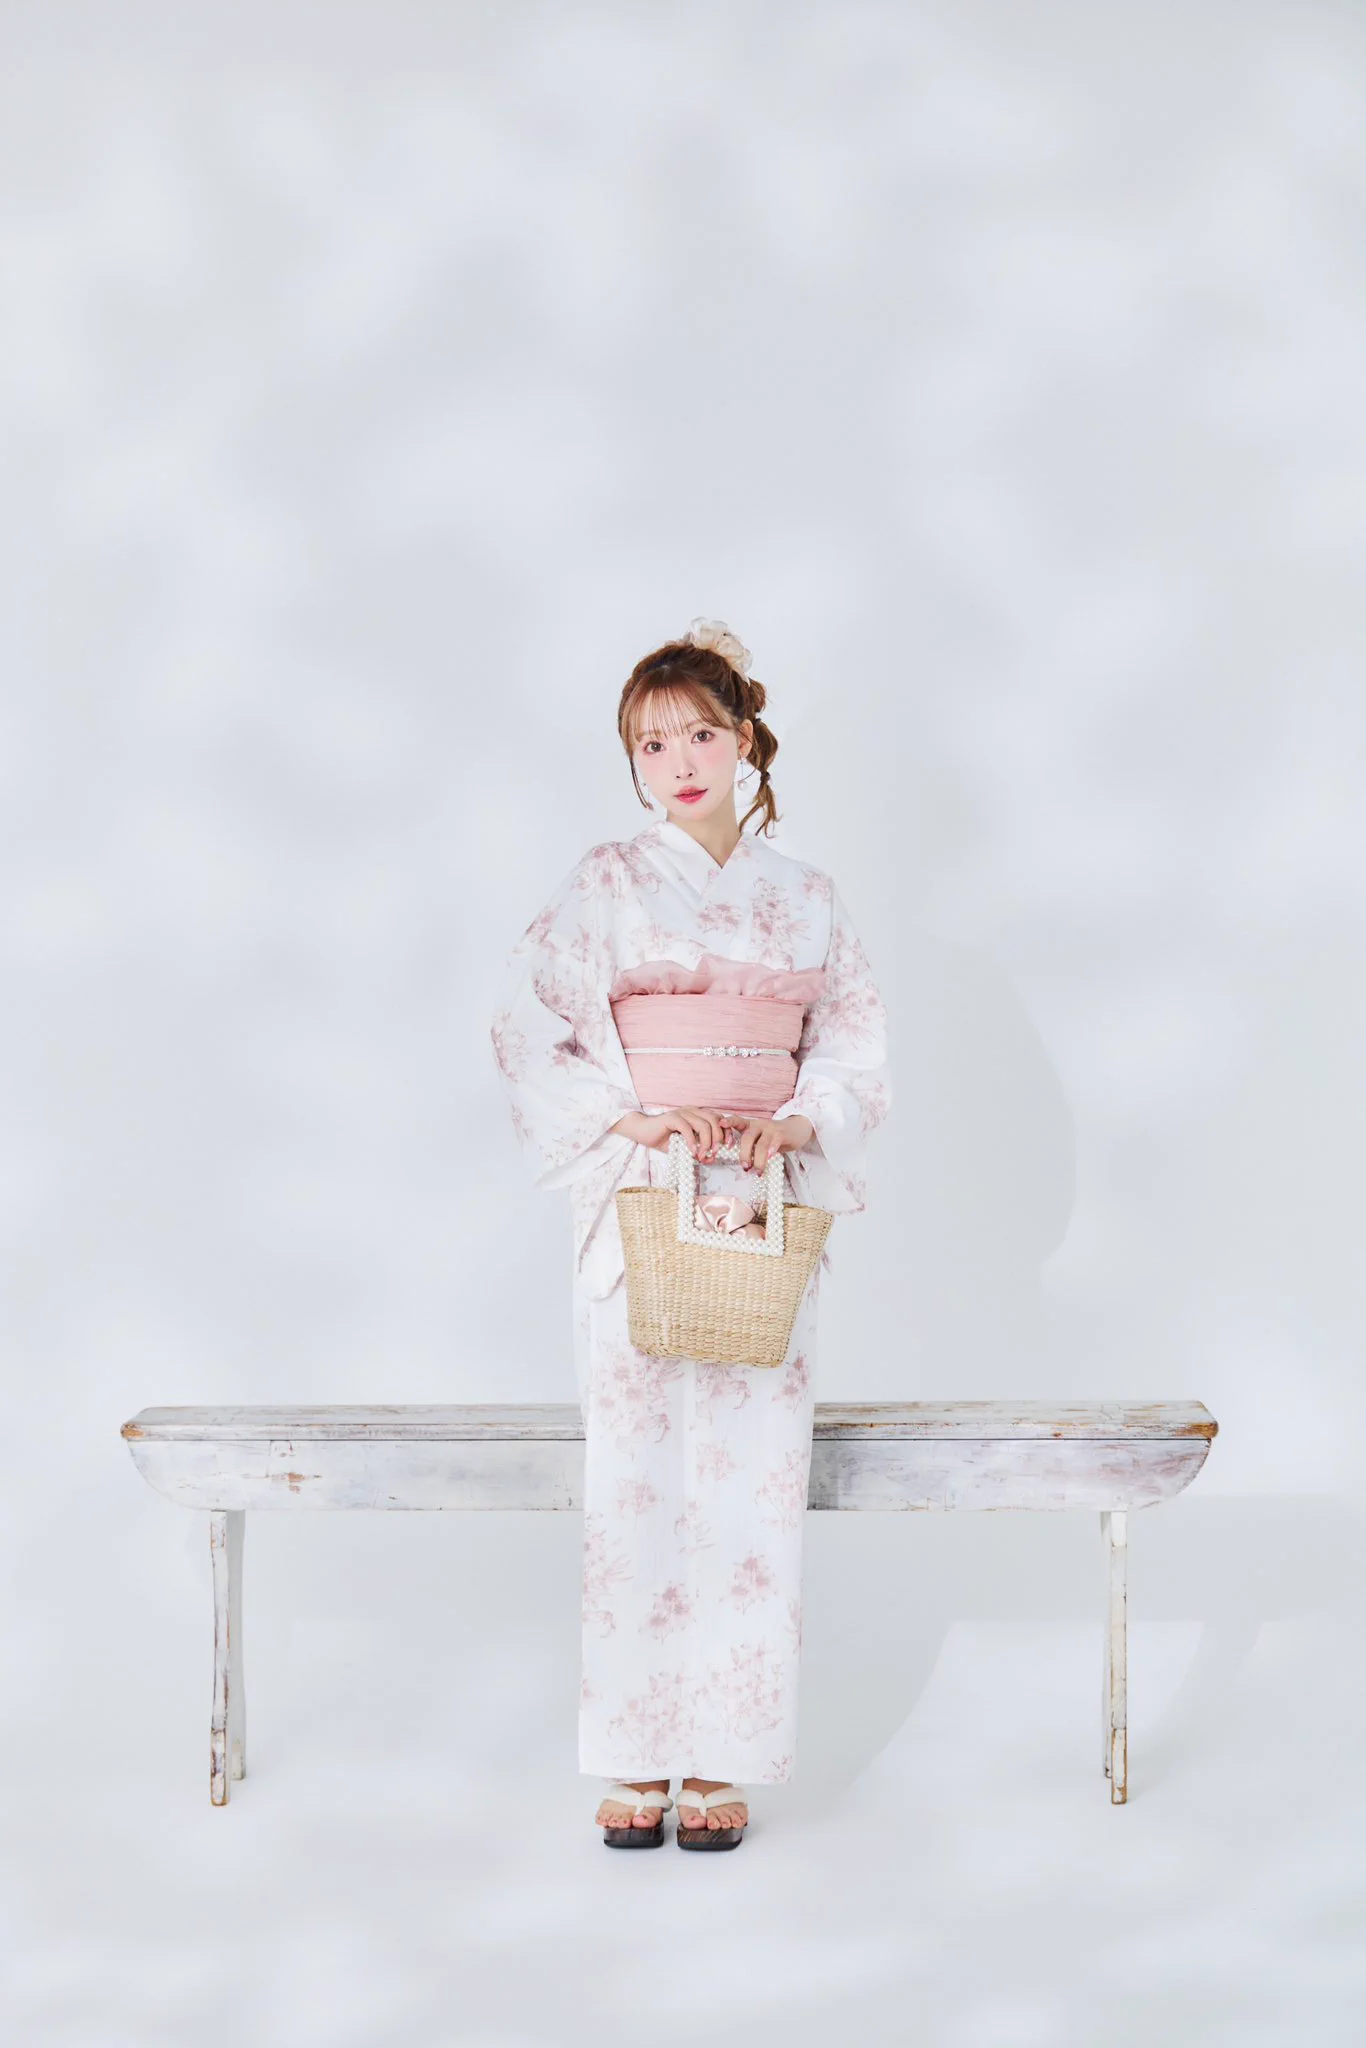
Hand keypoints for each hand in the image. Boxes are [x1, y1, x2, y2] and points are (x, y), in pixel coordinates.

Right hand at [609, 1107, 749, 1160]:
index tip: (729, 1147)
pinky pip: (687, 1128)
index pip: (720, 1119)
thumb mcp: (685, 1147)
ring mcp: (682, 1113)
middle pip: (715, 1120)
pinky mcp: (672, 1117)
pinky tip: (692, 1152)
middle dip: (718, 1138)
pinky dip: (692, 1141)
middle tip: (714, 1153)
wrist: (643, 1132)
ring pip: (703, 1125)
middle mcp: (692, 1111)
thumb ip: (699, 1151)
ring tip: (702, 1155)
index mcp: (698, 1114)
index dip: (727, 1132)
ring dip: (706, 1142)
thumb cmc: (664, 1139)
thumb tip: (711, 1159)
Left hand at [729, 1114, 814, 1172]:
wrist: (796, 1129)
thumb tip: (745, 1167)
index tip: (721, 1124)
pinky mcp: (782, 1133)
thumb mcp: (760, 1139)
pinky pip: (775, 1141)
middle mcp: (758, 1125)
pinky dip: (771, 1149)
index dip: (728, 1122)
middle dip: (744, 1153)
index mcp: (750, 1125)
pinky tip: (770, 1157)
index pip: (737, 1121)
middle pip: (747, 1137)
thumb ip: (752, 1149)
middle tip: (745, 1167)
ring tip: (757, 1171)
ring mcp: (770, 1128)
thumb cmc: (774, 1137)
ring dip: (758, 1158)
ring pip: (761, 1143)